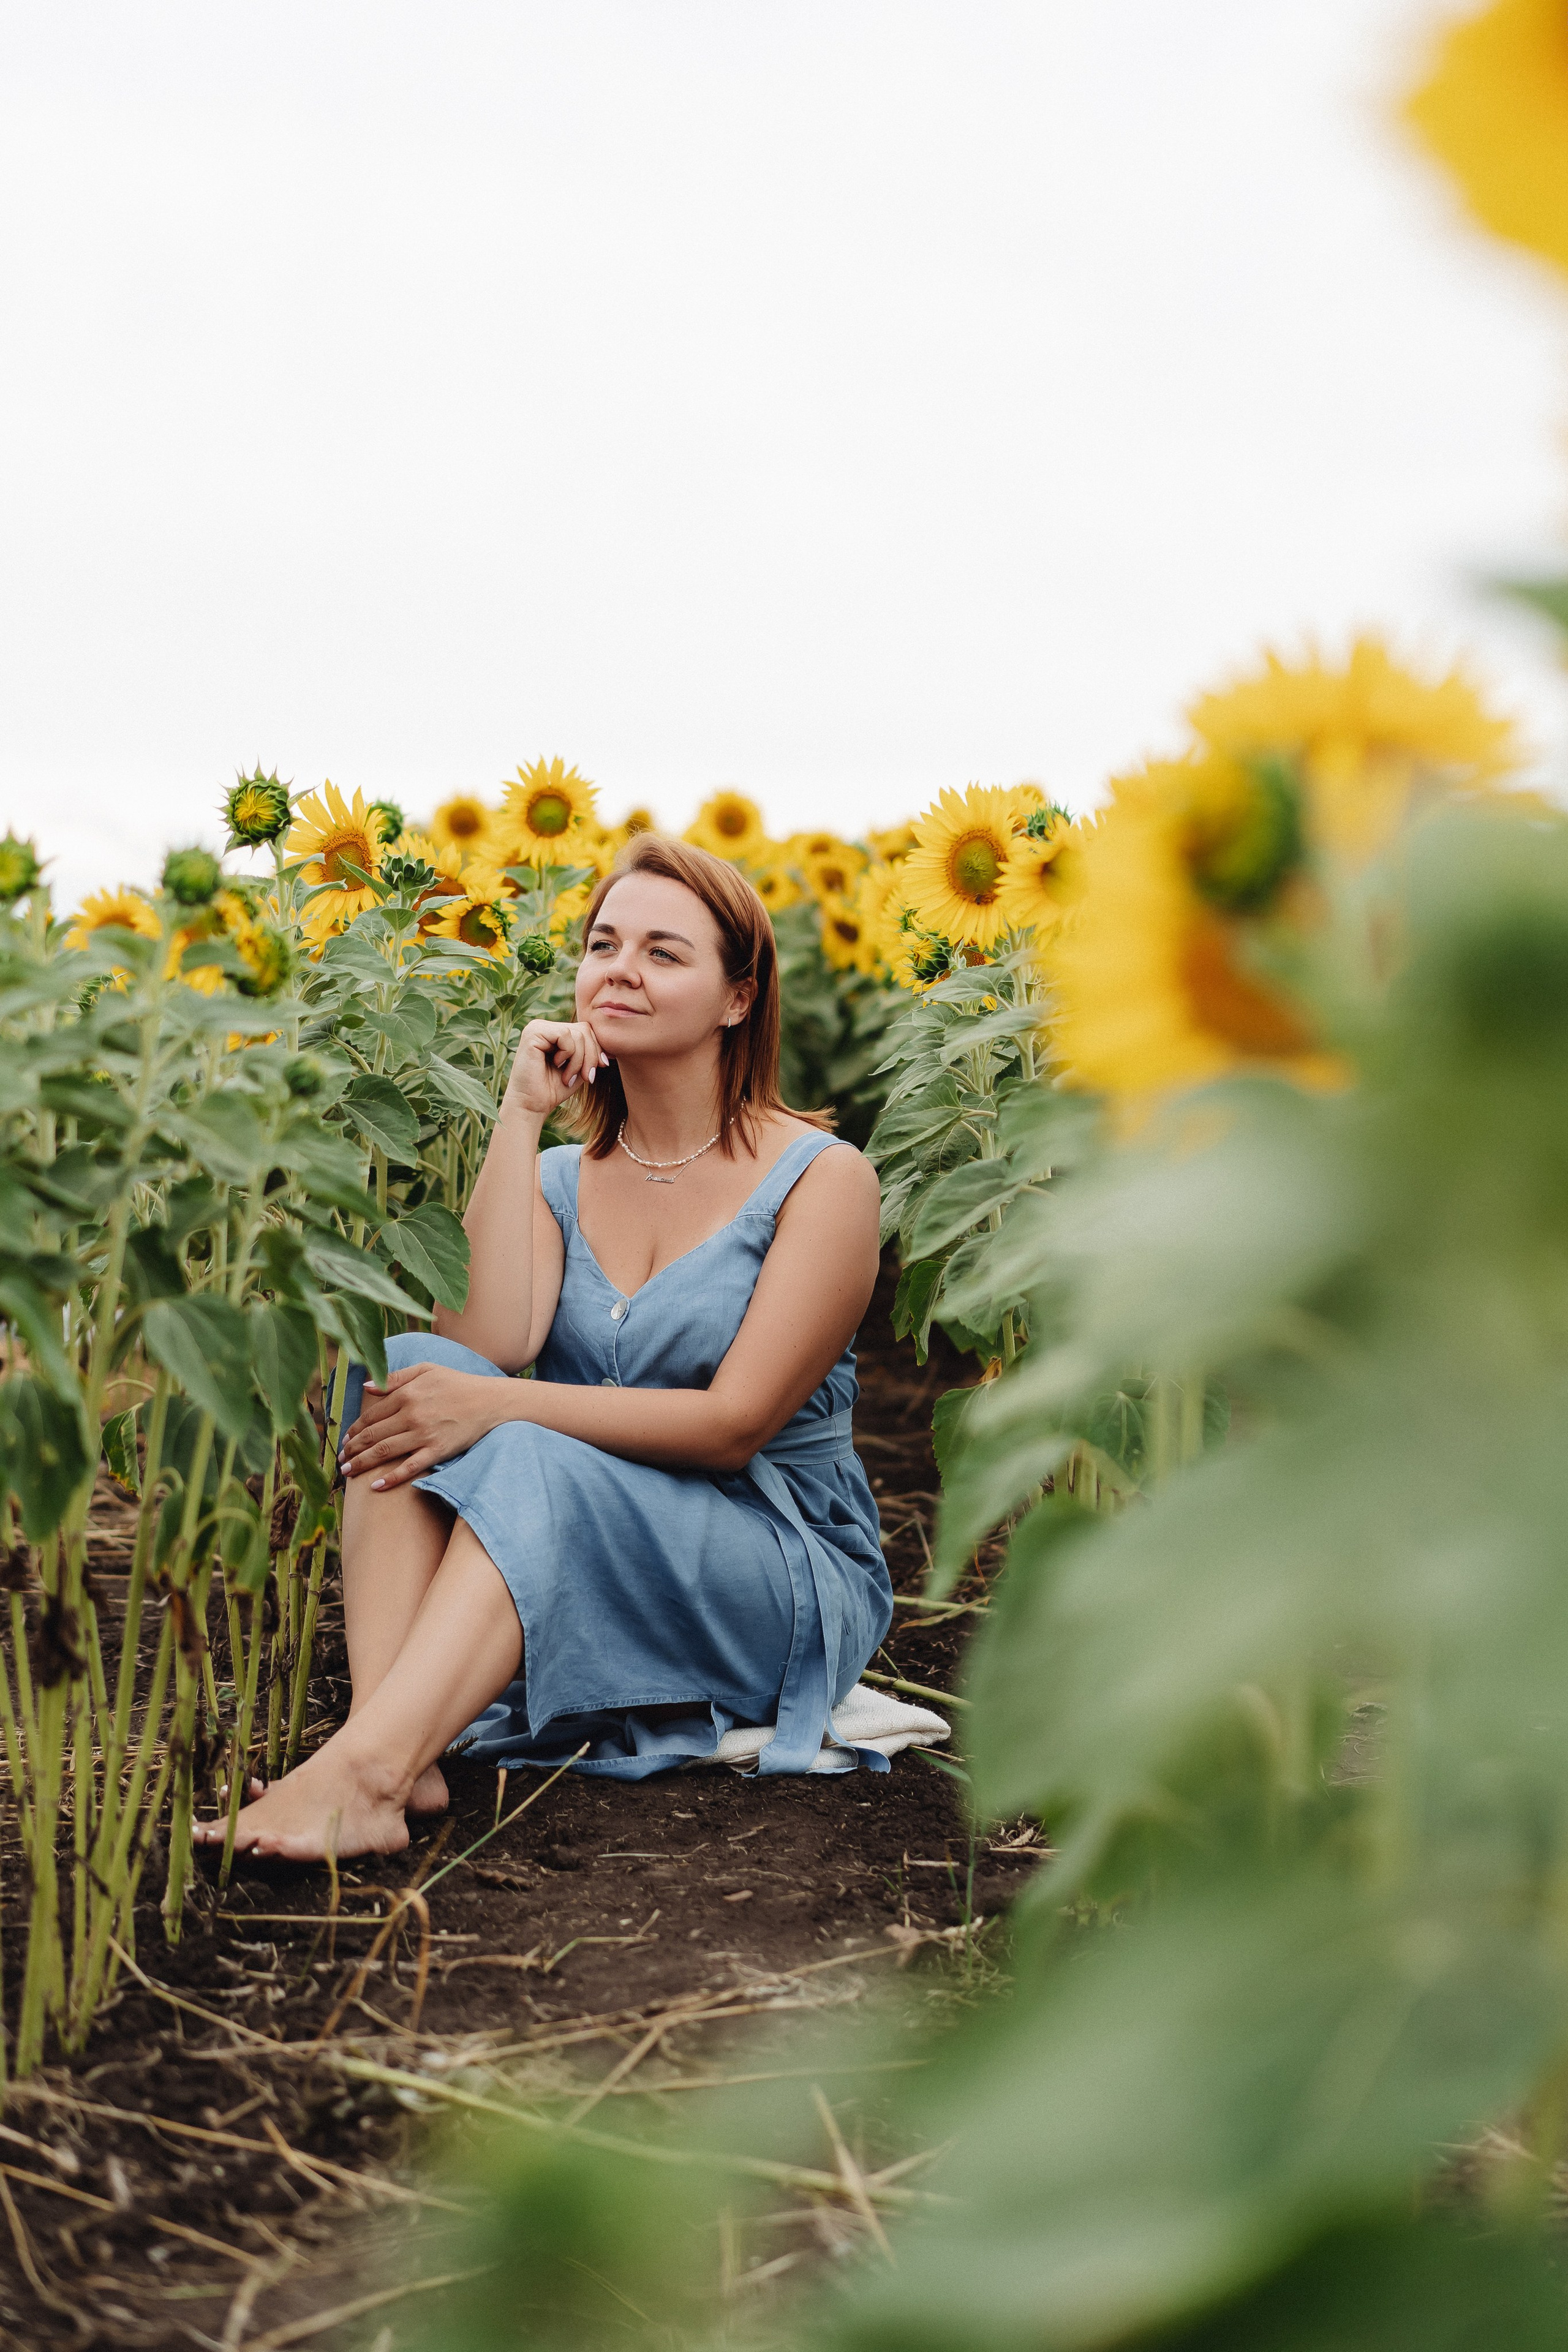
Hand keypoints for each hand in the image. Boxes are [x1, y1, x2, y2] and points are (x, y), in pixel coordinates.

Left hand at [340, 1365, 509, 1488]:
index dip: (355, 1430)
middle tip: (341, 1460)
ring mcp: (424, 1434)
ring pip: (384, 1452)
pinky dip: (391, 1479)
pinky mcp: (438, 1451)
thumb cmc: (458, 1383)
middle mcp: (411, 1415)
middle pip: (372, 1436)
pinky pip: (409, 1468)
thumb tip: (366, 1387)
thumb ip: (395, 1377)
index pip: (371, 1416)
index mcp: (406, 1394)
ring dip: (362, 1464)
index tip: (346, 1440)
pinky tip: (375, 1487)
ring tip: (348, 1473)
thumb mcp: (426, 1370)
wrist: (491, 1401)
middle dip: (352, 1450)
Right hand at [503, 1018, 608, 1116]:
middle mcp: (544, 1026)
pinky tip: (556, 1065)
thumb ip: (590, 1051)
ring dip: (579, 1059)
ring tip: (568, 1076)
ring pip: (578, 1033)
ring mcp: (537, 1027)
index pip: (586, 1029)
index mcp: (554, 1032)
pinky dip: (568, 1054)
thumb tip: (609, 1040)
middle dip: (591, 1055)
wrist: (532, 1105)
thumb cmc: (553, 1089)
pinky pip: (565, 1034)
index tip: (601, 1067)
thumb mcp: (579, 1067)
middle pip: (584, 1029)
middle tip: (586, 1077)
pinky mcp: (533, 1033)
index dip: (597, 1048)